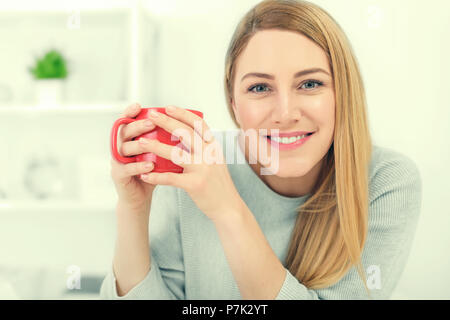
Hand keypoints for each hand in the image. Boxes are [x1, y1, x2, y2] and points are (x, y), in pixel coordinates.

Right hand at [110, 103, 157, 211]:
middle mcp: (120, 147)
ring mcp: (117, 161)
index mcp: (129, 139)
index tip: (139, 106)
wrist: (139, 196)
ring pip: (123, 149)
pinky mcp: (118, 176)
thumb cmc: (151, 172)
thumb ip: (163, 140)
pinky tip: (150, 166)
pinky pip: (127, 169)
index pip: (126, 121)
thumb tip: (184, 124)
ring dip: (137, 145)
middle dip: (137, 126)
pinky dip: (138, 167)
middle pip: (123, 132)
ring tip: (149, 143)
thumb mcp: (157, 153)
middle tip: (150, 122)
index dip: (130, 113)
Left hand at [138, 105, 242, 221]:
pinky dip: (156, 177)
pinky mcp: (195, 184)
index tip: (168, 107)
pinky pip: (171, 178)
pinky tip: (145, 176)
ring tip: (141, 142)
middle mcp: (209, 155)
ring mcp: (202, 169)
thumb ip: (203, 149)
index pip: (199, 124)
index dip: (183, 114)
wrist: (228, 207)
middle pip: (185, 133)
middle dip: (166, 122)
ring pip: (175, 154)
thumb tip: (184, 136)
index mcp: (214, 147)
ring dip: (156, 147)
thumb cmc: (218, 184)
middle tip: (151, 115)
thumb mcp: (215, 161)